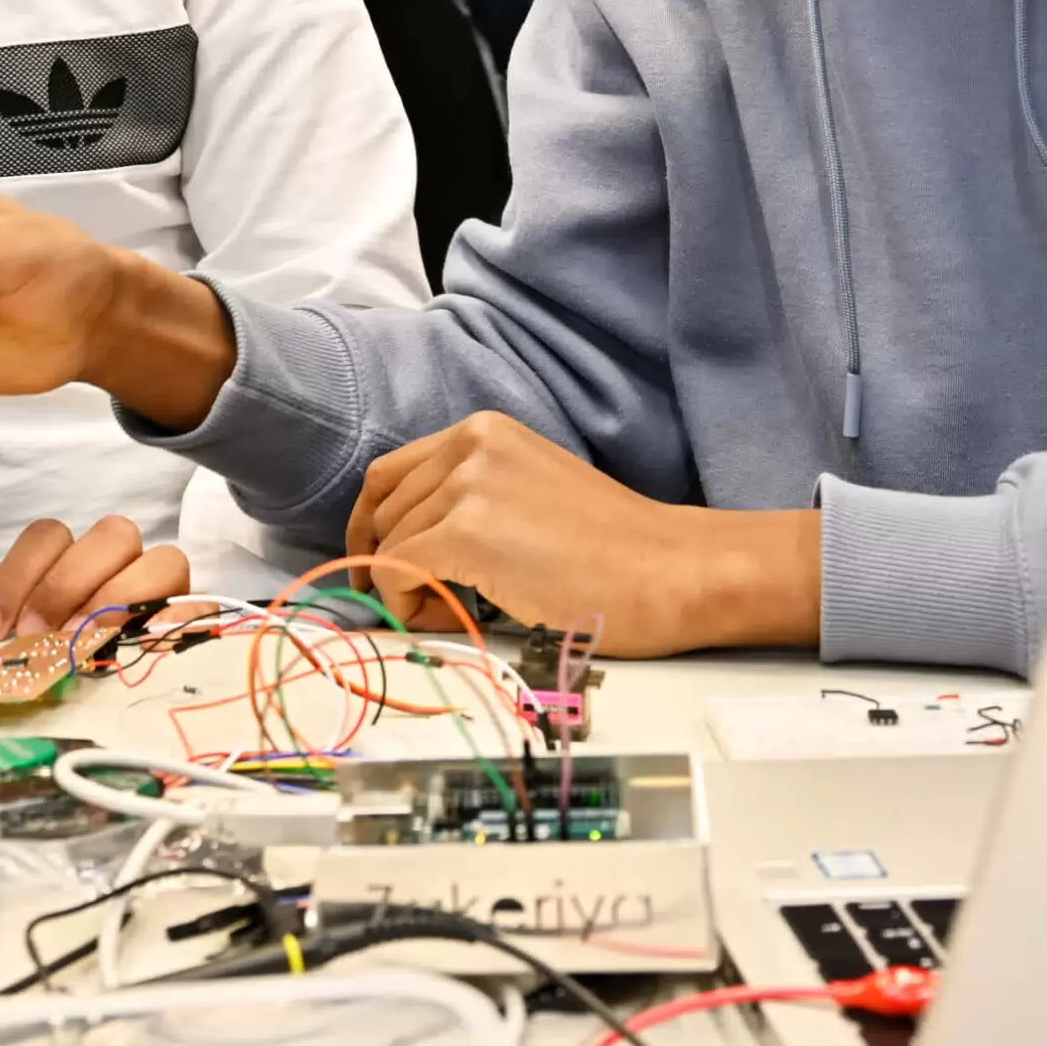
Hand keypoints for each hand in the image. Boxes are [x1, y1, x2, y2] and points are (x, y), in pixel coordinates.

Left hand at [0, 515, 192, 642]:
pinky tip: (143, 643)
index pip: (47, 536)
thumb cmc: (66, 661)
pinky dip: (172, 619)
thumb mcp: (22, 645)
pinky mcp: (197, 621)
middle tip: (35, 634)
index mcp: (76, 558)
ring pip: (161, 559)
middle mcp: (125, 561)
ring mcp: (167, 589)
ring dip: (117, 598)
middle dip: (66, 583)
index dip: (15, 577)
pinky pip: (198, 606)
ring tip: (82, 644)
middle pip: (110, 534)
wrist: (131, 702)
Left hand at [346, 413, 821, 657]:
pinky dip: (407, 605)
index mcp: (484, 430)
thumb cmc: (615, 549)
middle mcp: (470, 444)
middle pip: (384, 510)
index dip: (372, 524)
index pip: (390, 474)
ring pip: (388, 546)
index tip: (376, 564)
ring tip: (460, 610)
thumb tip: (402, 549)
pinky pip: (397, 573)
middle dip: (391, 563)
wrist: (674, 572)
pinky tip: (454, 616)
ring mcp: (468, 486)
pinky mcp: (469, 534)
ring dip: (407, 590)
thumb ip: (469, 500)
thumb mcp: (530, 492)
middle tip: (435, 603)